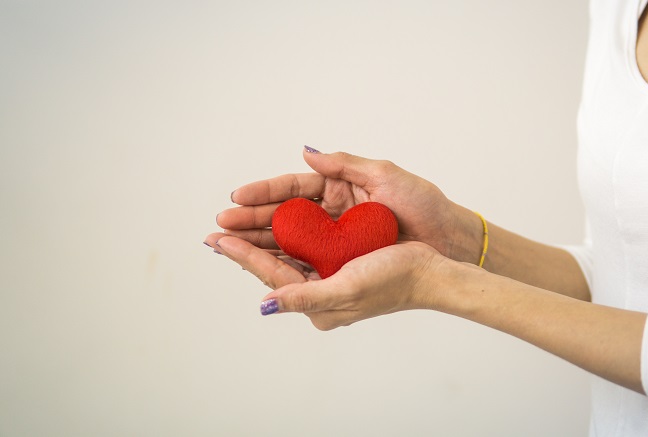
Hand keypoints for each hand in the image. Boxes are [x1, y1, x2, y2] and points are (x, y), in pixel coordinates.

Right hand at [205, 148, 481, 288]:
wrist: (449, 240)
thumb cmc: (424, 205)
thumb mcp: (388, 176)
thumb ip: (345, 163)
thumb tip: (307, 150)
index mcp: (341, 186)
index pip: (293, 186)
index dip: (264, 192)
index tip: (236, 197)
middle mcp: (333, 212)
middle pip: (284, 215)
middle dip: (251, 220)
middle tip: (221, 225)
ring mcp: (336, 237)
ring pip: (289, 239)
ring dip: (259, 242)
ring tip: (229, 245)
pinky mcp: (343, 260)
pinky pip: (307, 259)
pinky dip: (283, 261)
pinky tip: (260, 264)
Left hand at [215, 237, 447, 329]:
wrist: (429, 271)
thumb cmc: (392, 281)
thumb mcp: (345, 290)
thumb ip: (304, 298)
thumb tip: (266, 305)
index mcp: (318, 304)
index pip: (272, 277)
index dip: (244, 257)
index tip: (219, 240)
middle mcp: (320, 292)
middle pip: (274, 267)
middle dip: (245, 250)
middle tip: (214, 235)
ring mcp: (330, 277)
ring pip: (286, 256)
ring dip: (260, 242)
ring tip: (234, 231)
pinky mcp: (341, 262)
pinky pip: (306, 248)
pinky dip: (286, 238)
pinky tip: (273, 228)